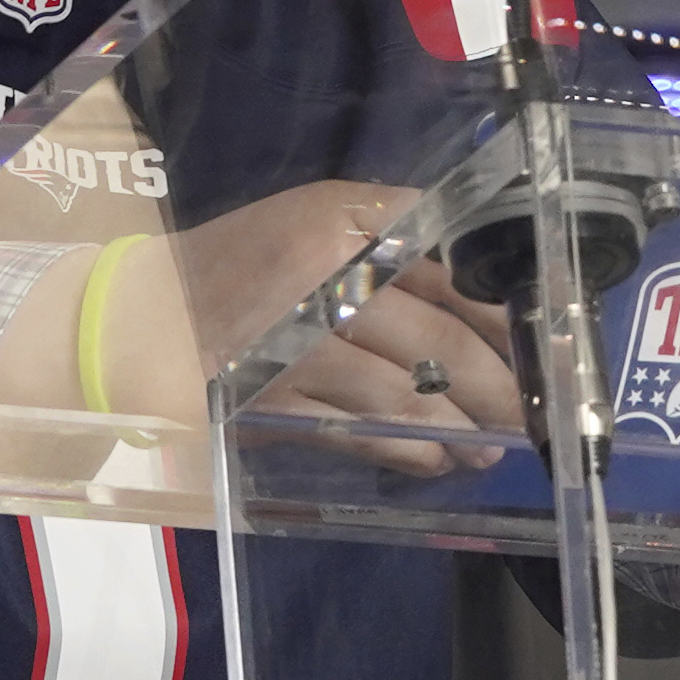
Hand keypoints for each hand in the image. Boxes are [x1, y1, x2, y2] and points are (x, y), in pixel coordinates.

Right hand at [113, 181, 530, 480]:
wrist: (137, 316)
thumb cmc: (240, 263)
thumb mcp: (315, 219)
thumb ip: (393, 233)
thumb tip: (482, 282)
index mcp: (343, 224)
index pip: (449, 271)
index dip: (502, 316)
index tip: (541, 345)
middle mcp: (326, 280)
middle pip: (439, 337)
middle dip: (497, 383)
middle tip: (531, 411)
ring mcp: (299, 347)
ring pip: (407, 393)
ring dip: (463, 428)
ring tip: (492, 447)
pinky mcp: (277, 403)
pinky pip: (362, 433)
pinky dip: (410, 451)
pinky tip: (438, 460)